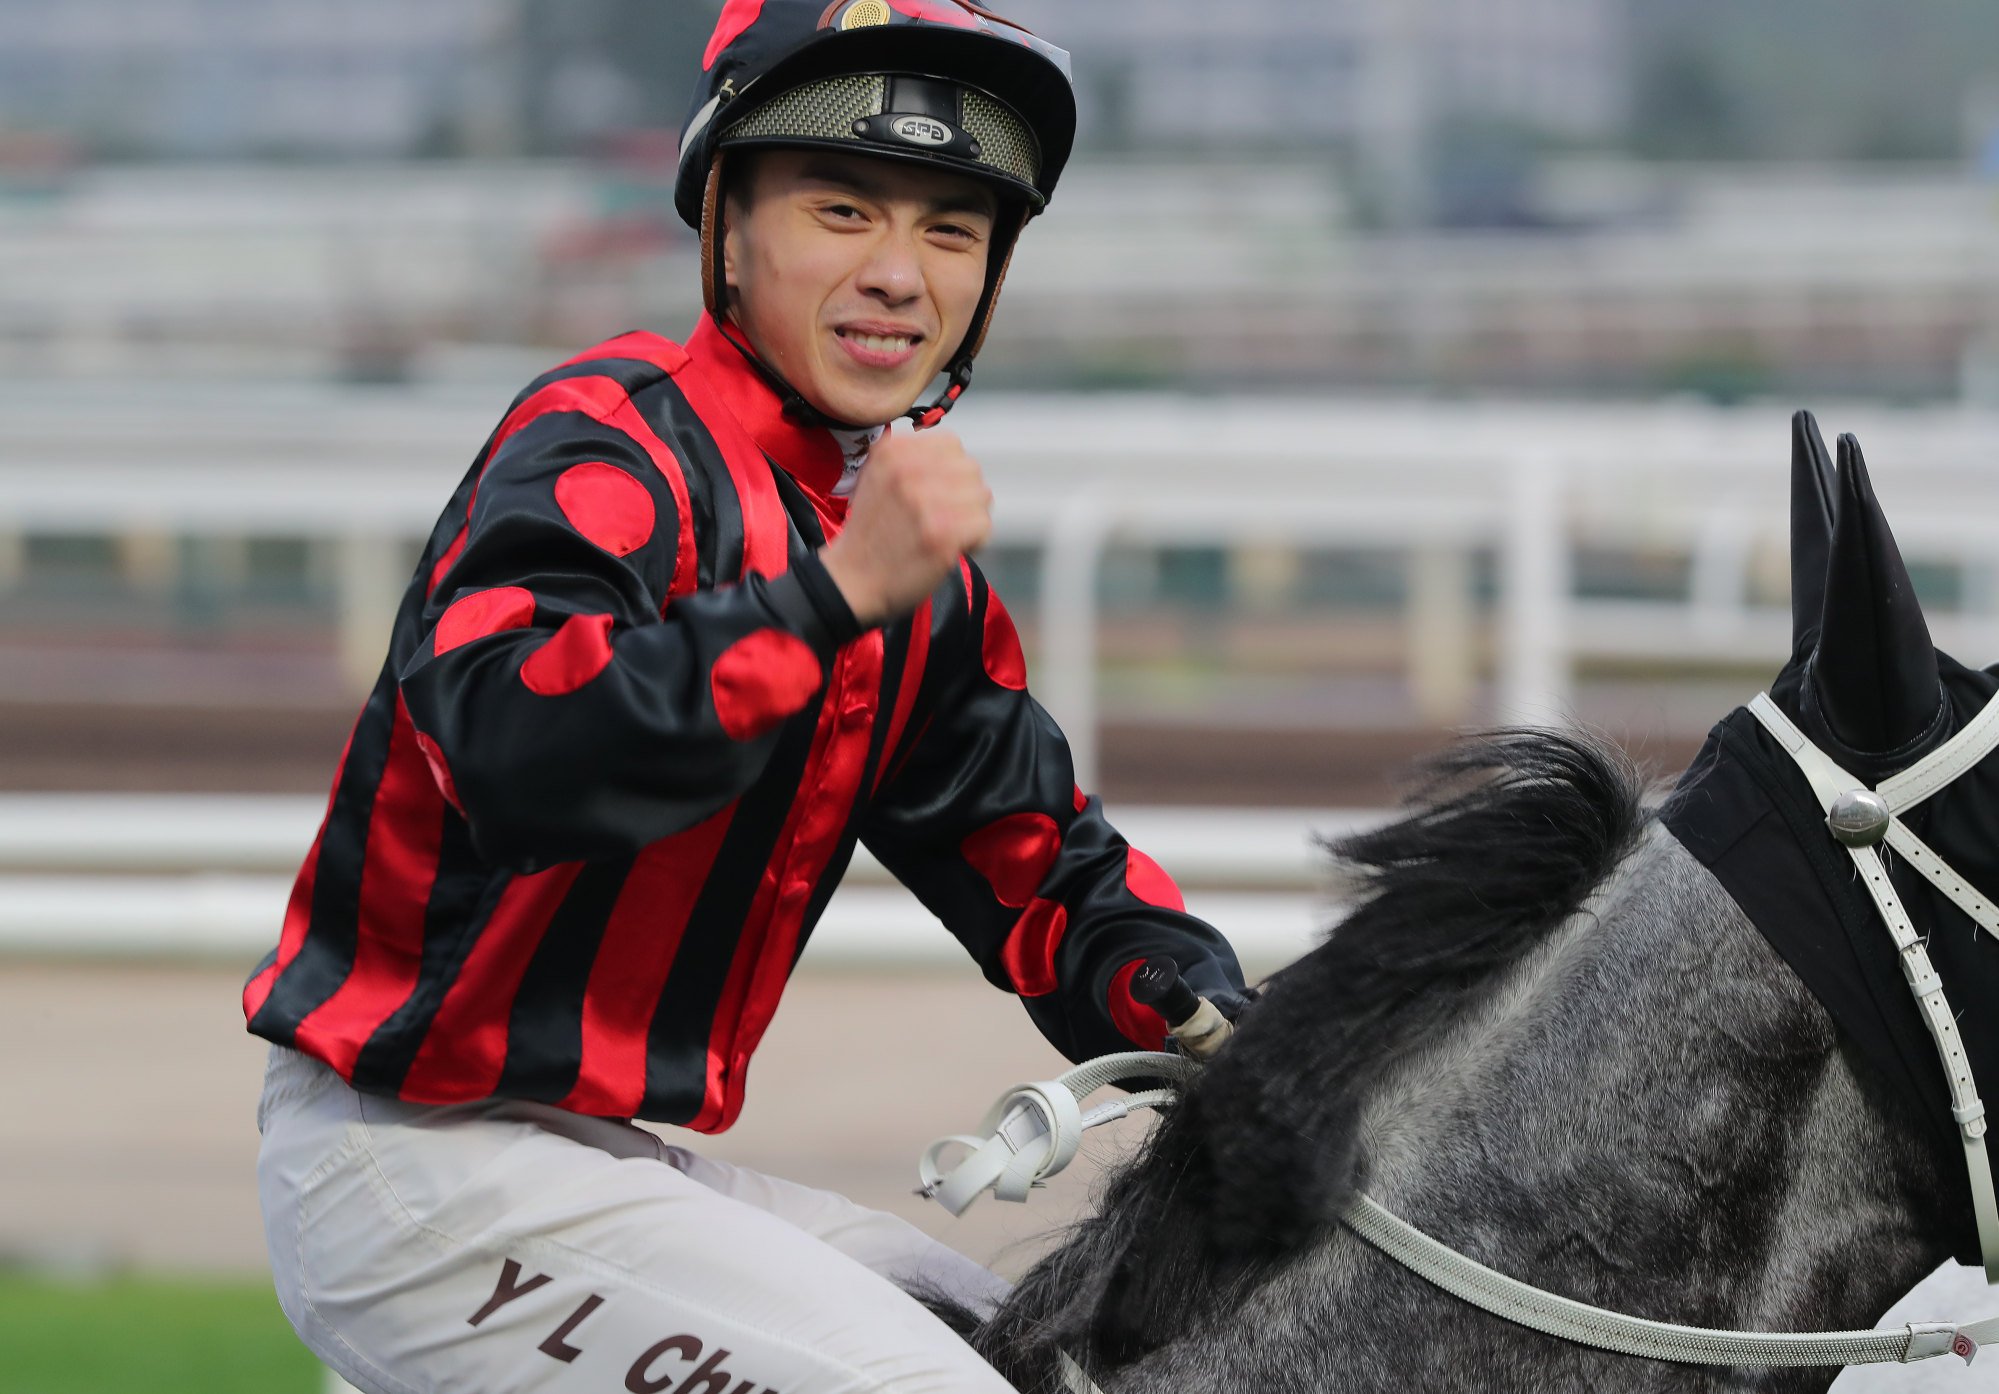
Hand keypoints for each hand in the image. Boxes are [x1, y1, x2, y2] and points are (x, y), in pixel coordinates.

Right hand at [819, 429, 991, 625]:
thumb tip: (956, 456)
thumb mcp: (875, 476)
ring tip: (945, 533)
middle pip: (971, 469)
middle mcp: (908, 470)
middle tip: (942, 518)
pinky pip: (983, 525)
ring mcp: (926, 502)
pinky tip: (951, 549)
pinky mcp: (943, 534)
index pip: (952, 445)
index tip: (935, 493)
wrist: (851, 580)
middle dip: (963, 495)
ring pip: (981, 496)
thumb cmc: (871, 533)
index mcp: (892, 451)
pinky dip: (974, 541)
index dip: (950, 472)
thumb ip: (911, 458)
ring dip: (970, 517)